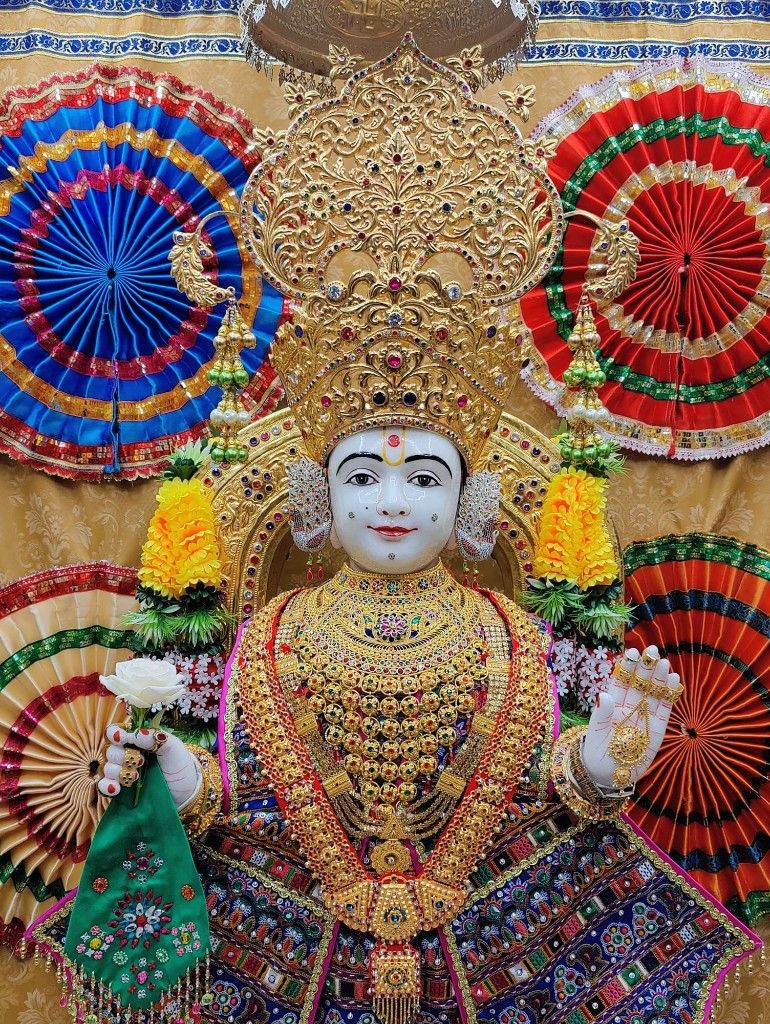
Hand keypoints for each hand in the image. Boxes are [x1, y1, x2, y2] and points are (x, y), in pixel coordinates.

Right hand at [97, 724, 200, 809]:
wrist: (185, 788)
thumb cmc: (178, 762)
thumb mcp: (172, 745)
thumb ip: (154, 737)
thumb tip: (136, 734)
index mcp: (136, 739)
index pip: (116, 731)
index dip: (114, 733)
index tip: (121, 738)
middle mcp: (126, 754)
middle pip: (110, 750)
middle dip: (122, 756)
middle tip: (141, 762)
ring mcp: (123, 772)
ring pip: (107, 767)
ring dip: (118, 771)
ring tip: (136, 776)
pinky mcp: (121, 789)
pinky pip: (104, 787)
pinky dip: (107, 786)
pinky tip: (116, 788)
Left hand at [582, 645, 680, 790]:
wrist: (608, 776)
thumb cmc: (597, 752)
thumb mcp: (596, 732)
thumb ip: (602, 713)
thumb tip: (603, 694)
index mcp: (613, 704)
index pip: (621, 681)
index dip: (627, 667)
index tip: (632, 652)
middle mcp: (630, 707)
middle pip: (639, 684)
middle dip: (646, 667)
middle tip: (653, 651)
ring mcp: (645, 717)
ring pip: (653, 694)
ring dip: (659, 678)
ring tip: (665, 663)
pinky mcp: (658, 730)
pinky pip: (664, 710)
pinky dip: (669, 696)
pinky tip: (673, 680)